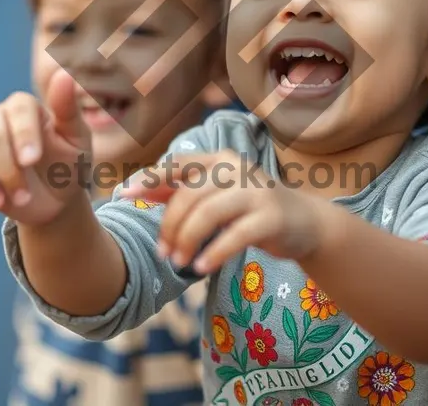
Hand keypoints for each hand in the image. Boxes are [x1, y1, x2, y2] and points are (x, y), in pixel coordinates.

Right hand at [0, 70, 90, 224]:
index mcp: (25, 108)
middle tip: (24, 196)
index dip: (22, 133)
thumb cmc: (67, 165)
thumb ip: (68, 110)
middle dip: (6, 169)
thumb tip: (63, 75)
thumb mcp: (76, 141)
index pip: (18, 108)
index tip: (31, 160)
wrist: (52, 200)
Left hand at [120, 151, 326, 274]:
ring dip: (187, 240)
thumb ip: (179, 190)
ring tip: (179, 262)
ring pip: (209, 213)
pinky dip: (214, 252)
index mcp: (220, 159)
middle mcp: (238, 168)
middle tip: (163, 252)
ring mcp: (257, 191)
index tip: (123, 194)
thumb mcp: (216, 194)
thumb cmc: (251, 207)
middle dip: (170, 226)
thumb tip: (137, 189)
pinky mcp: (272, 217)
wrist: (304, 223)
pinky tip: (201, 267)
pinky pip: (235, 235)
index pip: (178, 164)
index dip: (149, 178)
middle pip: (190, 194)